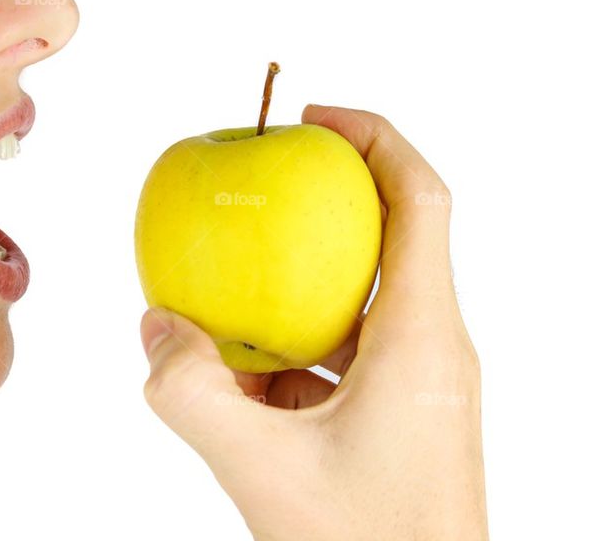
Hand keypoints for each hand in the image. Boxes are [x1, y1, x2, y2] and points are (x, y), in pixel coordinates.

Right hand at [139, 105, 486, 540]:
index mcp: (424, 336)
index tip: (312, 118)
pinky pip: (347, 352)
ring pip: (362, 298)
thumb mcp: (262, 471)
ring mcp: (420, 382)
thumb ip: (192, 395)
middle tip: (261, 184)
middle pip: (393, 233)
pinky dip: (295, 344)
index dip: (375, 135)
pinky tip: (240, 375)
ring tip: (230, 289)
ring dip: (301, 283)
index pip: (420, 197)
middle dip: (326, 198)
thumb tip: (156, 327)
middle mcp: (434, 345)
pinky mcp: (402, 413)